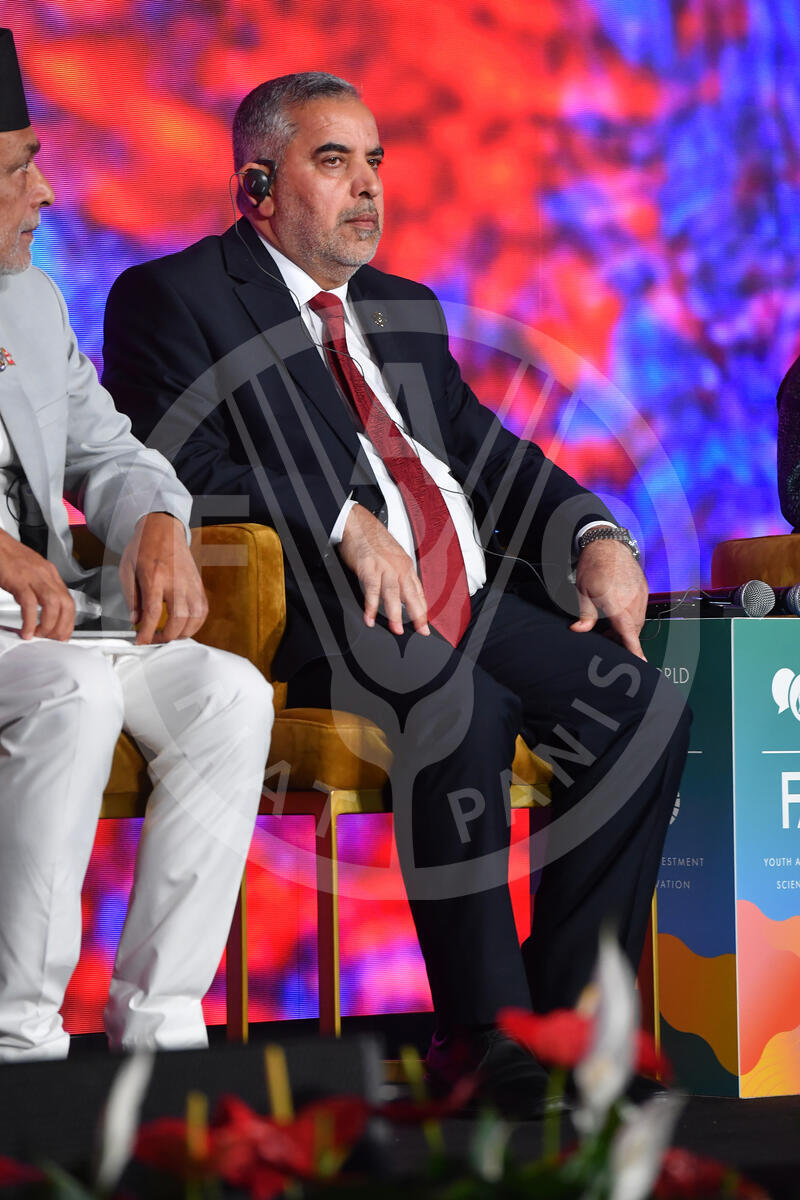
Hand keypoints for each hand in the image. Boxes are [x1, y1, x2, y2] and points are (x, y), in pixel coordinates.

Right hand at [0, 530, 74, 639]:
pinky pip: (30, 604)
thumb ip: (38, 589)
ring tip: (39, 635)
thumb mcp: (29, 573)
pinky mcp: (19, 579)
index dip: (69, 620)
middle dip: (63, 626)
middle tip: (54, 639)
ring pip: (53, 604)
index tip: (63, 633)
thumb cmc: (8, 558)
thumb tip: (41, 609)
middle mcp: (46, 574)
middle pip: (66, 604)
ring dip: (48, 625)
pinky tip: (26, 630)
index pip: (68, 600)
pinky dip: (30, 620)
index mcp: (50, 573)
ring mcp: (33, 576)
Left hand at [119, 512, 207, 644]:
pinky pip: (203, 610)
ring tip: (170, 634)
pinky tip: (184, 625)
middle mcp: (176, 581)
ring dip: (183, 632)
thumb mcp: (127, 570)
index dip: (147, 632)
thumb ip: (131, 597)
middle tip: (155, 639)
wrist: (163, 529)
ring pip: (195, 617)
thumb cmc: (143, 547)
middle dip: (167, 636)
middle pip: (178, 618)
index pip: (153, 612)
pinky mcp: (198, 584)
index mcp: (155, 576)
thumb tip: (136, 620)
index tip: (141, 641)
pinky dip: (196, 623)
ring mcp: (191, 583)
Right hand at [338, 504, 429, 635]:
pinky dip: (371, 606)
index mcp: (406, 566)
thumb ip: (398, 575)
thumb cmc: (374, 540)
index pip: (418, 592)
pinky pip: (372, 591)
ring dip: (395, 614)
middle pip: (411, 595)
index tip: (425, 624)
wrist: (359, 524)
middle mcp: (398, 567)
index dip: (422, 610)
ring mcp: (384, 568)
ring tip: (396, 630)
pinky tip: (370, 618)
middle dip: (417, 615)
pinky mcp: (369, 568)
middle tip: (421, 631)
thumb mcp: (393, 557)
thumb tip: (402, 593)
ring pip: (393, 594)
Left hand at [571, 538, 647, 659]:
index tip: (641, 663)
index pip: (629, 634)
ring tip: (610, 627)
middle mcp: (633, 601)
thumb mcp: (582, 592)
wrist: (607, 544)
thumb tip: (578, 630)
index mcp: (617, 604)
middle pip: (633, 631)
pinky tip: (620, 614)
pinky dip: (632, 617)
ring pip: (638, 621)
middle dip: (623, 640)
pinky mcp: (644, 589)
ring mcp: (641, 595)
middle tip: (607, 639)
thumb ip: (585, 614)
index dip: (635, 651)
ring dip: (627, 628)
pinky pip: (641, 610)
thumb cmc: (593, 566)